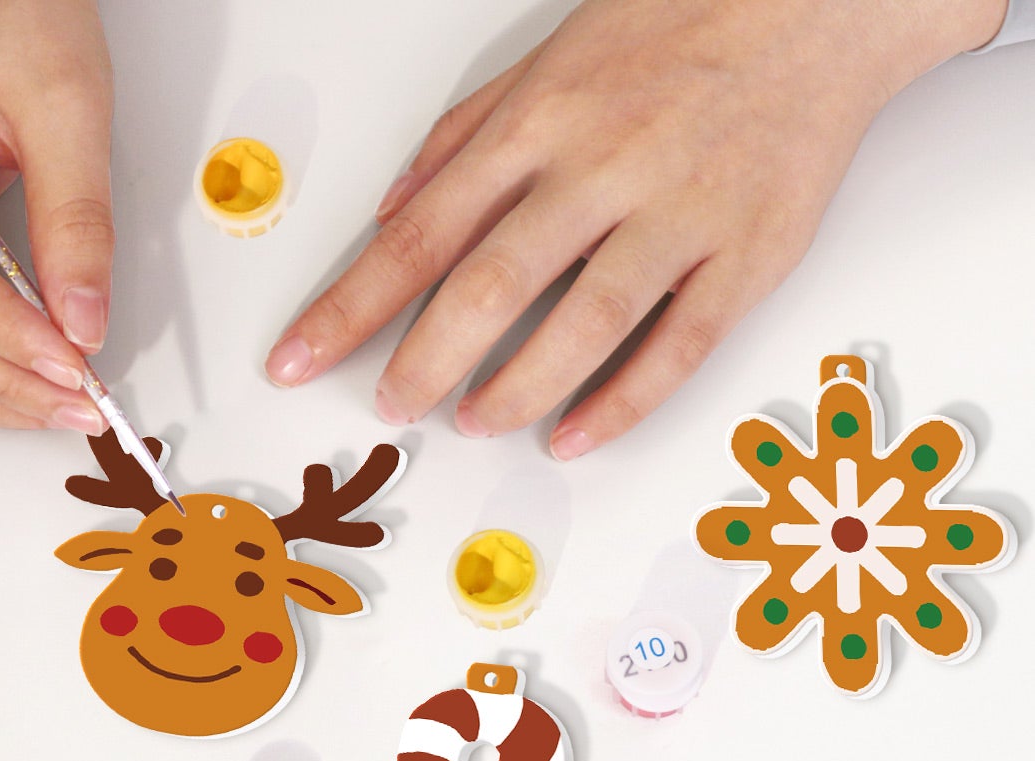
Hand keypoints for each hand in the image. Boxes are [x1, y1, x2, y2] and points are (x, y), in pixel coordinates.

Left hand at [265, 0, 1004, 456]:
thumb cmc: (675, 25)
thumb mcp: (547, 59)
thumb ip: (463, 140)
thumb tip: (390, 213)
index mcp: (540, 124)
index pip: (420, 234)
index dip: (350, 307)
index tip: (298, 358)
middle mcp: (603, 169)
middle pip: (490, 285)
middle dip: (423, 360)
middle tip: (388, 408)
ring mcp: (679, 214)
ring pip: (584, 322)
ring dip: (517, 388)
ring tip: (473, 422)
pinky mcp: (747, 254)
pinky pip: (677, 346)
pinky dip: (620, 401)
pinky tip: (573, 436)